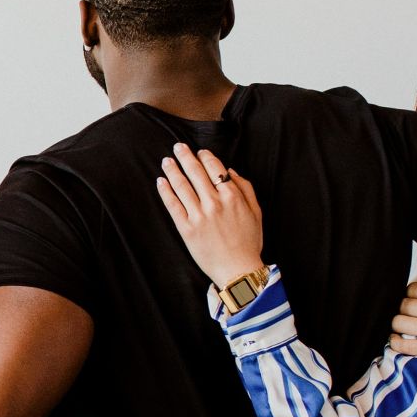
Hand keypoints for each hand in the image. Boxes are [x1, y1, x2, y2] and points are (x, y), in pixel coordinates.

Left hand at [156, 144, 265, 284]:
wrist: (238, 270)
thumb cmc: (249, 242)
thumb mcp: (256, 212)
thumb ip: (245, 189)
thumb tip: (230, 171)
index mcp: (232, 197)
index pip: (215, 169)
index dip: (205, 157)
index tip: (200, 152)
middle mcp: (214, 203)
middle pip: (196, 173)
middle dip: (185, 157)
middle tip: (177, 147)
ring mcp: (199, 216)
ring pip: (182, 186)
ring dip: (173, 170)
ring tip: (166, 161)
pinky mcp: (186, 228)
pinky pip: (173, 205)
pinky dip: (165, 191)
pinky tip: (161, 181)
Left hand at [389, 266, 416, 370]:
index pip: (413, 289)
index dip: (412, 295)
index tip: (415, 301)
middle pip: (403, 305)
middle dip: (405, 309)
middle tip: (412, 314)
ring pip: (399, 323)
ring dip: (399, 325)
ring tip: (405, 327)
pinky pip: (402, 345)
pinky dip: (395, 342)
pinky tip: (398, 340)